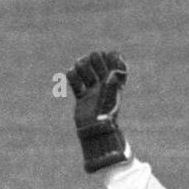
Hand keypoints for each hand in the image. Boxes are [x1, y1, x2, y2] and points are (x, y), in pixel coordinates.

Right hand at [66, 50, 127, 172]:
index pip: (115, 60)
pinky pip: (74, 81)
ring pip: (84, 68)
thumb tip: (115, 63)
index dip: (111, 57)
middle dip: (93, 59)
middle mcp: (104, 84)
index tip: (109, 59)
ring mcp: (92, 90)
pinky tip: (72, 78)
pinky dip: (71, 76)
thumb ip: (114, 78)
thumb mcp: (113, 94)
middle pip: (97, 61)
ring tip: (78, 69)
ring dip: (81, 65)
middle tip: (90, 63)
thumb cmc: (106, 114)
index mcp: (116, 82)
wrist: (95, 131)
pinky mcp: (82, 97)